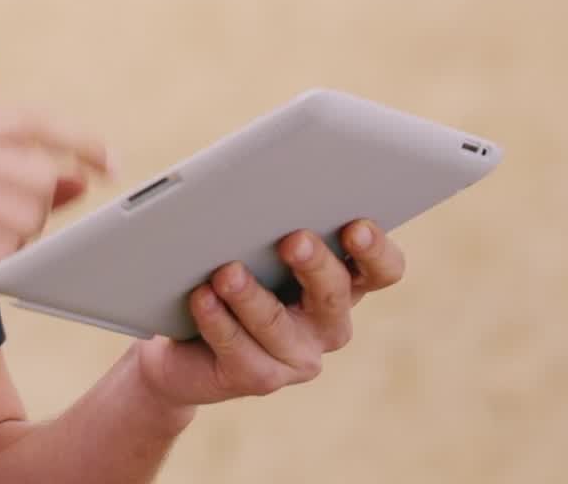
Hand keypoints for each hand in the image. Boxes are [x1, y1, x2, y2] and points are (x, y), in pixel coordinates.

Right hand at [0, 109, 111, 350]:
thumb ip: (12, 183)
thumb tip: (79, 177)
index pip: (31, 120)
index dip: (78, 138)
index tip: (110, 160)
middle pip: (39, 174)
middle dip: (37, 215)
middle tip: (3, 239)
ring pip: (28, 215)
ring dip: (15, 245)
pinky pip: (3, 249)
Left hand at [134, 221, 405, 410]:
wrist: (185, 340)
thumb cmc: (228, 268)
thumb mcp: (253, 239)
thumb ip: (269, 218)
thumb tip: (259, 188)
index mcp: (341, 279)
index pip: (382, 269)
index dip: (375, 250)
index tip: (355, 226)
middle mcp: (327, 321)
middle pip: (334, 293)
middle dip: (315, 264)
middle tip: (292, 239)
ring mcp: (296, 355)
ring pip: (278, 326)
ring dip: (251, 297)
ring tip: (226, 272)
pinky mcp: (257, 377)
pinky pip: (239, 350)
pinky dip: (218, 320)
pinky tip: (202, 297)